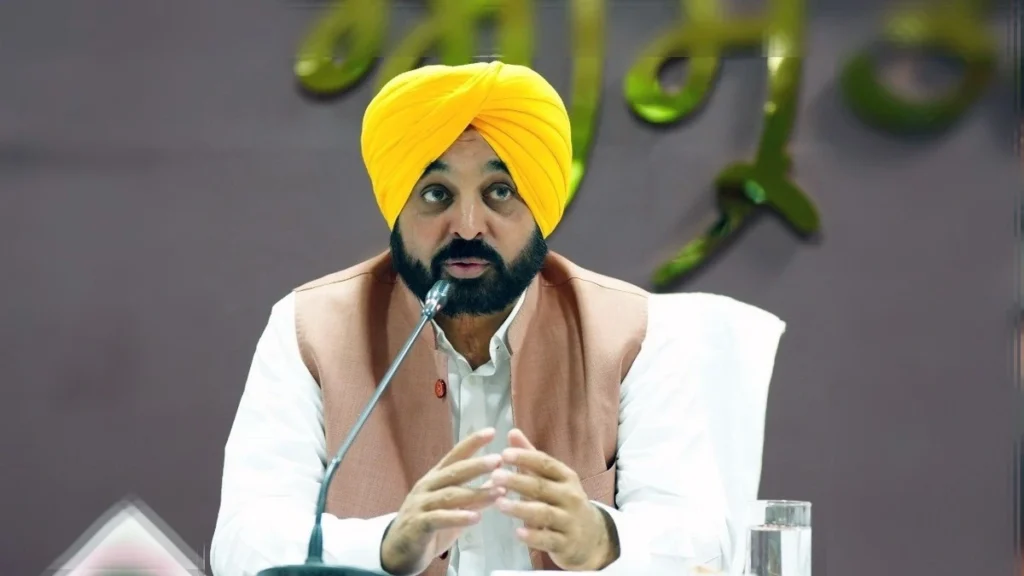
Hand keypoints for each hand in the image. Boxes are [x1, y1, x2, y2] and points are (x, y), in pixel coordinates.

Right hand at [380, 428, 505, 575]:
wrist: (398, 552)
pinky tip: (476, 517)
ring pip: (450, 495)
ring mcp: (421, 505)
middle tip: (499, 459)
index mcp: (436, 478)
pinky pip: (439, 518)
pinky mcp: (418, 525)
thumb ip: (474, 497)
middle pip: (454, 472)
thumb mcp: (454, 509)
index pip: (454, 456)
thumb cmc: (429, 526)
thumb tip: (499, 483)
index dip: (471, 443)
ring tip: (498, 491)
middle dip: (477, 465)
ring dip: (476, 493)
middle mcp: (427, 487)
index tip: (491, 431)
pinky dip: (458, 517)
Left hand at [490, 429, 619, 570]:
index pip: (546, 464)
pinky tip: (518, 532)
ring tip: (499, 503)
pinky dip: (534, 536)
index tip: (504, 454)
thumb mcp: (553, 479)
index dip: (525, 458)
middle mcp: (570, 496)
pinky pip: (549, 539)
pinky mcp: (566, 543)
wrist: (592, 537)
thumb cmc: (564, 502)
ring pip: (544, 513)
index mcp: (566, 477)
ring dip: (521, 508)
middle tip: (494, 476)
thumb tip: (511, 432)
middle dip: (518, 481)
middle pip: (542, 487)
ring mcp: (569, 521)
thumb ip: (531, 457)